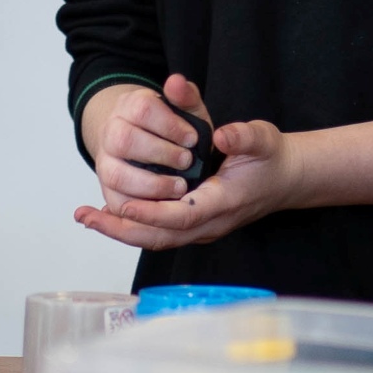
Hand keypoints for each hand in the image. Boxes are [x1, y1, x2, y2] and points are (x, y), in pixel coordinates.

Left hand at [74, 75, 293, 250]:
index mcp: (225, 201)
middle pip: (161, 237)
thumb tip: (220, 132)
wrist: (285, 179)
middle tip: (87, 216)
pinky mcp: (194, 226)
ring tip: (88, 217)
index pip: (183, 216)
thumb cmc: (270, 158)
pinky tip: (110, 215)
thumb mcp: (262, 137)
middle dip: (122, 229)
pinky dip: (134, 227)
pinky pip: (160, 233)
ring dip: (121, 231)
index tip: (123, 205)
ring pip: (157, 239)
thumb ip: (242, 134)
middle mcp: (211, 223)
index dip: (152, 213)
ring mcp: (202, 228)